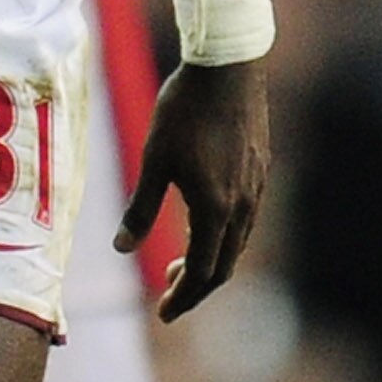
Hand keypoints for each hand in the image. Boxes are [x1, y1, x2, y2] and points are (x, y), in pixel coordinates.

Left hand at [115, 58, 269, 320]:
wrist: (228, 67)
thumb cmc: (184, 111)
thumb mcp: (154, 160)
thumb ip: (140, 208)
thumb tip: (121, 249)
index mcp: (215, 208)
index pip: (202, 272)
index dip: (182, 297)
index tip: (163, 314)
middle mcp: (242, 205)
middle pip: (223, 266)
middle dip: (196, 289)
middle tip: (170, 299)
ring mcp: (256, 188)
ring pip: (236, 244)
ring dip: (210, 263)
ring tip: (181, 266)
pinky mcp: (260, 170)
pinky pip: (245, 220)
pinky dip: (223, 239)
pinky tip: (204, 226)